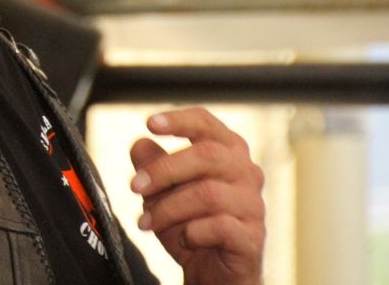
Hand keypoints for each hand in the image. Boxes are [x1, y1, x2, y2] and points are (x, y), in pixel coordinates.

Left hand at [129, 107, 265, 284]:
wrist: (212, 275)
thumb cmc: (191, 226)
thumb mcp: (162, 194)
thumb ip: (153, 167)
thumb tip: (140, 144)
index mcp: (227, 153)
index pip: (207, 123)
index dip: (179, 120)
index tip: (150, 124)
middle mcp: (246, 173)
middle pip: (207, 154)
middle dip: (164, 170)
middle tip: (135, 186)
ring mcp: (253, 205)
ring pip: (209, 193)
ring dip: (169, 208)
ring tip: (148, 223)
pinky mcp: (252, 238)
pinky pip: (221, 226)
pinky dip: (193, 232)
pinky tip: (185, 238)